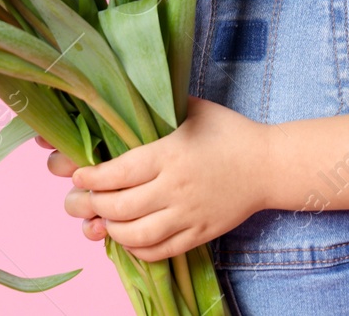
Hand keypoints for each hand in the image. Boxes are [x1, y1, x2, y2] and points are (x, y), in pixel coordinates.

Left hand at [50, 96, 273, 261]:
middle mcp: (176, 187)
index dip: (91, 178)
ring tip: (102, 220)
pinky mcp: (199, 233)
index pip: (118, 172)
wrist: (270, 165)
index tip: (78, 175)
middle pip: (120, 206)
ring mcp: (188, 215)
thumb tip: (124, 97)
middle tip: (82, 199)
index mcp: (171, 153)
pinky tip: (128, 237)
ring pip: (136, 235)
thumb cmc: (231, 132)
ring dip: (111, 230)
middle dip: (92, 205)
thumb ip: (160, 107)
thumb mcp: (194, 110)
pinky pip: (159, 251)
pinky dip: (136, 249)